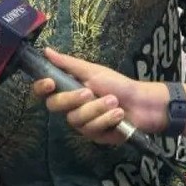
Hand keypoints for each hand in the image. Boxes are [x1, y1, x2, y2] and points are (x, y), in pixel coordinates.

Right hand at [31, 49, 159, 143]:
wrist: (143, 103)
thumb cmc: (118, 84)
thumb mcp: (93, 71)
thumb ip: (68, 63)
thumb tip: (46, 50)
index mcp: (67, 90)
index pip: (43, 91)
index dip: (41, 88)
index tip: (50, 82)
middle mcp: (69, 107)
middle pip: (54, 106)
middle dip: (73, 99)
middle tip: (90, 92)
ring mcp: (81, 123)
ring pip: (75, 119)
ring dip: (97, 109)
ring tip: (115, 102)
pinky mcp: (94, 135)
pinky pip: (92, 129)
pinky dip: (107, 119)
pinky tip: (119, 115)